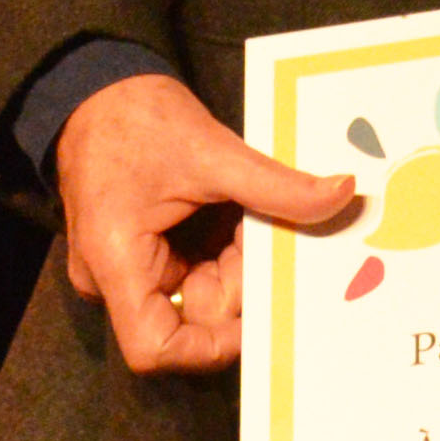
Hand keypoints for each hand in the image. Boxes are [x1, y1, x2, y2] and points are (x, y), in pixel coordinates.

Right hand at [55, 72, 361, 375]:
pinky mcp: (150, 255)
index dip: (214, 344)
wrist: (96, 92)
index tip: (264, 307)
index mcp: (116, 260)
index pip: (155, 348)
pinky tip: (242, 214)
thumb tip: (342, 193)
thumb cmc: (136, 119)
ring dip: (240, 261)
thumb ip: (277, 185)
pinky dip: (230, 249)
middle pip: (194, 317)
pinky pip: (199, 270)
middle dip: (244, 281)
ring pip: (204, 293)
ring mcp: (133, 269)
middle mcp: (116, 279)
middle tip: (270, 232)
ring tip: (250, 213)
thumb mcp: (211, 151)